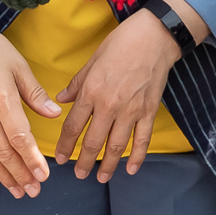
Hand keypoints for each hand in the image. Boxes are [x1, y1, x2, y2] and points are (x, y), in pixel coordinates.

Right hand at [0, 29, 58, 197]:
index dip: (31, 159)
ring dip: (5, 176)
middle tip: (34, 191)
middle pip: (3, 151)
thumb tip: (55, 113)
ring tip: (18, 191)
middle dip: (20, 174)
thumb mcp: (19, 66)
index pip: (19, 137)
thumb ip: (36, 94)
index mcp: (1, 99)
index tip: (43, 175)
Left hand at [54, 0, 205, 181]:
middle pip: (93, 142)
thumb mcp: (92, 60)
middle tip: (79, 174)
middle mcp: (109, 105)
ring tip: (101, 177)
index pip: (73, 126)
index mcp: (91, 92)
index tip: (60, 158)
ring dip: (107, 165)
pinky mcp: (149, 111)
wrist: (154, 36)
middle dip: (83, 162)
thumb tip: (60, 101)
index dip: (65, 145)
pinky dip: (138, 157)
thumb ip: (76, 84)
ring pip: (116, 146)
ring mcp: (131, 110)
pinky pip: (142, 139)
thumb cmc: (121, 43)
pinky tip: (131, 170)